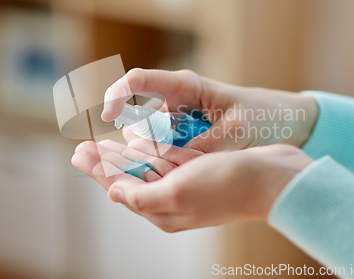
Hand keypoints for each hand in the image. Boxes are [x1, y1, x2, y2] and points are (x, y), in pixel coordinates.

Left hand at [72, 139, 312, 231]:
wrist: (273, 178)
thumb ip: (142, 196)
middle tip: (83, 147)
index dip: (98, 170)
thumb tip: (113, 193)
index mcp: (164, 210)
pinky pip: (168, 159)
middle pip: (130, 177)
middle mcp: (173, 200)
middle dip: (106, 161)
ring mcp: (187, 185)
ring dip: (125, 154)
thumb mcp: (179, 193)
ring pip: (147, 167)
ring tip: (104, 143)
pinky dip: (151, 150)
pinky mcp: (200, 170)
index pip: (121, 187)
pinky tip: (139, 142)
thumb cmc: (228, 185)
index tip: (79, 153)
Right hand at [101, 69, 317, 152]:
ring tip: (195, 166)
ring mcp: (181, 120)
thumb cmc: (265, 116)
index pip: (138, 80)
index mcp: (187, 86)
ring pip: (151, 141)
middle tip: (172, 164)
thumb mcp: (236, 133)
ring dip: (161, 159)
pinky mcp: (187, 136)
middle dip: (143, 145)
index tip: (107, 117)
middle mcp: (177, 101)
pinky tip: (194, 171)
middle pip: (140, 121)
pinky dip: (172, 164)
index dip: (116, 95)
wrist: (289, 121)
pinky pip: (167, 152)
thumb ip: (201, 147)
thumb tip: (167, 164)